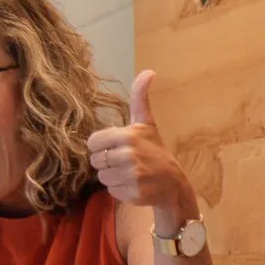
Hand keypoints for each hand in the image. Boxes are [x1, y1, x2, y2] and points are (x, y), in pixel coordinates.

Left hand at [86, 71, 192, 214]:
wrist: (173, 183)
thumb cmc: (155, 150)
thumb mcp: (146, 123)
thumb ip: (140, 98)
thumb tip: (149, 71)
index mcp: (128, 135)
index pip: (92, 142)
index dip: (101, 146)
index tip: (114, 147)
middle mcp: (128, 155)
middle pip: (95, 161)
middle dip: (106, 162)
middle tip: (124, 162)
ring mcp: (131, 176)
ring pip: (101, 177)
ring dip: (112, 176)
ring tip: (129, 173)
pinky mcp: (132, 193)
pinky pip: (111, 191)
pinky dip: (119, 190)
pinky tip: (133, 184)